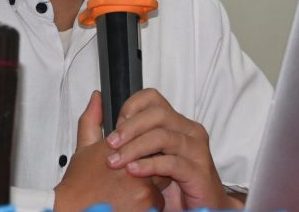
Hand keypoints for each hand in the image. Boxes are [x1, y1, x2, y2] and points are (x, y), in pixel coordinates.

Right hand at [54, 91, 164, 211]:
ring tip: (125, 193)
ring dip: (149, 187)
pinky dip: (148, 205)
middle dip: (148, 167)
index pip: (149, 139)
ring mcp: (141, 185)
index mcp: (119, 148)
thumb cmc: (79, 187)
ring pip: (160, 182)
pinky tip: (129, 205)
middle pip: (157, 160)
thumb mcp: (83, 149)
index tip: (133, 158)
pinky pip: (158, 202)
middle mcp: (131, 165)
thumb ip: (92, 120)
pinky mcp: (147, 204)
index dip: (143, 149)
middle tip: (126, 181)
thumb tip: (97, 98)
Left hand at [104, 88, 242, 210]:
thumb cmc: (171, 183)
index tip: (114, 124)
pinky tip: (133, 171)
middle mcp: (188, 130)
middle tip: (110, 144)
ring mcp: (196, 149)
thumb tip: (96, 98)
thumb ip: (117, 128)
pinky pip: (172, 163)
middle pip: (157, 114)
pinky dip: (150, 165)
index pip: (152, 98)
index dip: (131, 107)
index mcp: (175, 123)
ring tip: (116, 161)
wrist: (201, 208)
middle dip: (130, 127)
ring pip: (164, 136)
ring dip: (136, 147)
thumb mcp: (143, 154)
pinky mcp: (198, 170)